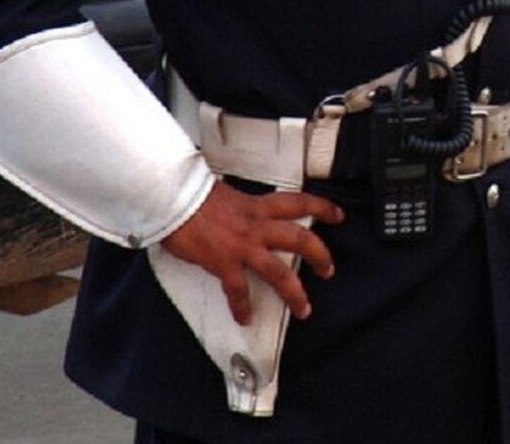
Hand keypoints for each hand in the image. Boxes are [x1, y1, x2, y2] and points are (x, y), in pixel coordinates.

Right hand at [158, 181, 344, 325]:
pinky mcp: (224, 262)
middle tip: (328, 270)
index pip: (299, 202)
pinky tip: (244, 317)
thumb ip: (239, 207)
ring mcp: (243, 245)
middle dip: (320, 256)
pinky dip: (241, 306)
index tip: (337, 214)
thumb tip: (240, 212)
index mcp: (257, 206)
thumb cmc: (191, 194)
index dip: (322, 207)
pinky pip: (238, 290)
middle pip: (300, 239)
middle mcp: (256, 225)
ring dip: (295, 293)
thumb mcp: (226, 194)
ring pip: (280, 271)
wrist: (172, 198)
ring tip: (303, 308)